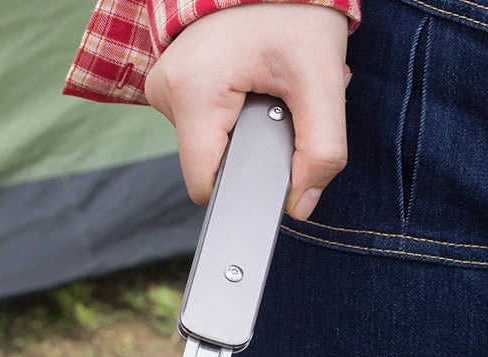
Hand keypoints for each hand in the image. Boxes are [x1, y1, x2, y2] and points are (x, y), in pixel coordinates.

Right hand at [144, 3, 349, 220]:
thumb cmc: (294, 8)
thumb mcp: (322, 84)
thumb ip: (321, 153)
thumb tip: (302, 206)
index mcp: (192, 93)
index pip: (206, 186)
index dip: (244, 186)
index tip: (274, 163)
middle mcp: (166, 90)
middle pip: (212, 164)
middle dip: (255, 147)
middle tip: (284, 104)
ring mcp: (164, 85)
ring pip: (211, 143)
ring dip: (250, 126)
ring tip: (271, 86)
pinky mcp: (174, 82)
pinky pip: (207, 121)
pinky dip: (238, 111)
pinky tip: (256, 82)